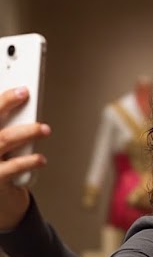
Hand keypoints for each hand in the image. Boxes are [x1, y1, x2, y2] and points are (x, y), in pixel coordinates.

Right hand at [0, 87, 50, 229]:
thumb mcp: (1, 147)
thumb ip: (5, 128)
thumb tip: (21, 101)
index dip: (1, 98)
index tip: (20, 89)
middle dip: (5, 102)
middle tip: (25, 93)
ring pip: (3, 139)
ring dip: (27, 131)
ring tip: (44, 129)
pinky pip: (14, 166)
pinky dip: (31, 161)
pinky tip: (42, 159)